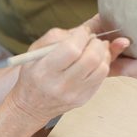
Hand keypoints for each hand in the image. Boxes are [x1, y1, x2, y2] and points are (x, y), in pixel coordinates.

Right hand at [9, 24, 123, 125]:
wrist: (32, 105)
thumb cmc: (33, 74)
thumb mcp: (34, 52)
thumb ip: (55, 37)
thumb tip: (81, 32)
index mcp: (45, 70)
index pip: (72, 49)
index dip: (82, 36)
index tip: (82, 32)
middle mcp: (60, 85)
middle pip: (91, 59)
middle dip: (96, 43)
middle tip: (92, 39)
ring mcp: (74, 94)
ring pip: (101, 69)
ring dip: (103, 54)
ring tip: (96, 48)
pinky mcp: (84, 99)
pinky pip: (102, 78)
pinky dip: (102, 65)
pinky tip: (95, 60)